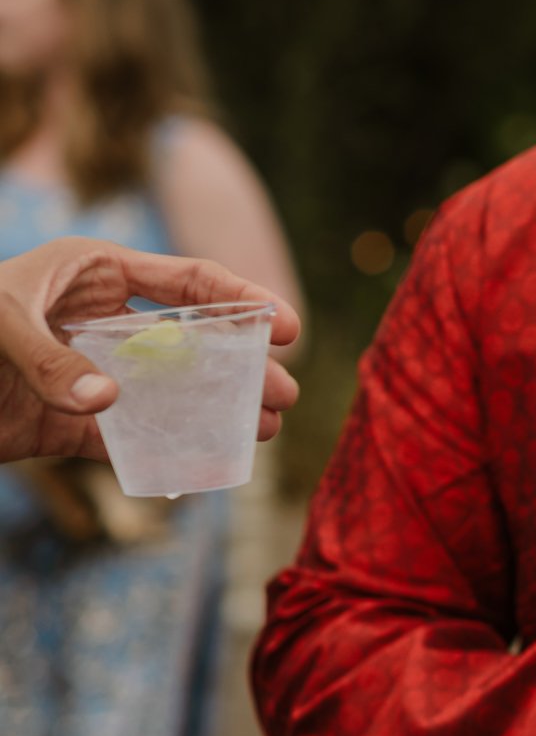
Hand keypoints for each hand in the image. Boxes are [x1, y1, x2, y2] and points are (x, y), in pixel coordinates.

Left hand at [0, 238, 302, 463]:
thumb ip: (51, 361)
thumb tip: (110, 402)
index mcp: (93, 272)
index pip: (186, 280)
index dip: (242, 300)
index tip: (284, 328)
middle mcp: (97, 320)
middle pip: (188, 340)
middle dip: (238, 367)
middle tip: (282, 394)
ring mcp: (85, 372)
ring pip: (165, 391)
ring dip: (212, 412)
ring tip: (259, 431)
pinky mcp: (64, 422)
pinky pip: (124, 438)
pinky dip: (162, 452)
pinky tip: (205, 463)